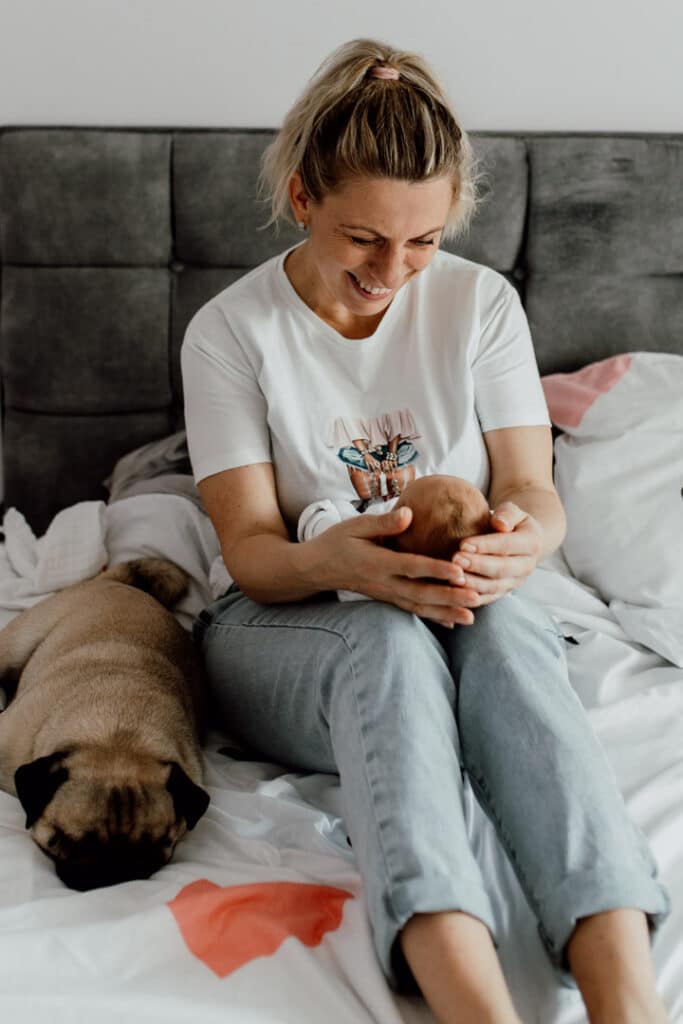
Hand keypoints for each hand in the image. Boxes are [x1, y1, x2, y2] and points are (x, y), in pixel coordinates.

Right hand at [310, 506, 480, 626]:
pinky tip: (452, 623)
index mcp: (378, 562)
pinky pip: (413, 610)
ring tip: (471, 617)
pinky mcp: (387, 599)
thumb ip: (384, 522)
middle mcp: (384, 583)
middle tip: (476, 598)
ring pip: (419, 606)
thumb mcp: (355, 526)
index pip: (412, 567)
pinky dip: (433, 617)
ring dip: (446, 613)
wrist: (315, 569)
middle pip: (421, 593)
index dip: (436, 570)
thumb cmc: (337, 542)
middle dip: (449, 598)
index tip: (459, 571)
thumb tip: (410, 513)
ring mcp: (386, 594)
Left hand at [451, 501, 543, 603]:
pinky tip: (455, 591)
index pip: (507, 545)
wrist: (519, 540)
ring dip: (473, 583)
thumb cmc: (509, 521)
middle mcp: (527, 566)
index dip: (485, 546)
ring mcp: (516, 582)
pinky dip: (471, 597)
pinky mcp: (503, 592)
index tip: (463, 544)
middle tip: (455, 559)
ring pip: (494, 587)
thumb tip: (500, 524)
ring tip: (453, 577)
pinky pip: (487, 598)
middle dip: (477, 565)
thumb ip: (507, 514)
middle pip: (501, 569)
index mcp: (532, 543)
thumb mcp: (512, 511)